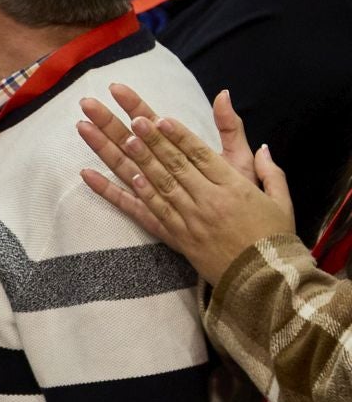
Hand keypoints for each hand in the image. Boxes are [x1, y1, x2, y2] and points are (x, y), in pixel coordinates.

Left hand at [76, 86, 295, 283]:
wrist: (267, 284)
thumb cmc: (275, 239)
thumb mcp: (281, 201)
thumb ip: (269, 171)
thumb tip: (262, 146)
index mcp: (235, 188)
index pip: (201, 156)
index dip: (179, 136)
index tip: (161, 118)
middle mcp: (209, 201)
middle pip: (175, 165)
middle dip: (153, 140)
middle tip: (134, 119)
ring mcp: (190, 220)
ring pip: (160, 184)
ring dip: (139, 160)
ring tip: (123, 139)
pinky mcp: (178, 238)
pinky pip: (151, 213)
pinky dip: (133, 195)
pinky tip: (120, 178)